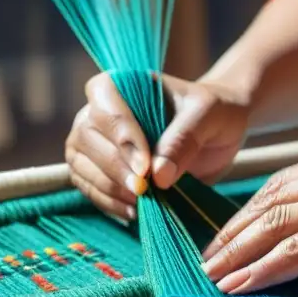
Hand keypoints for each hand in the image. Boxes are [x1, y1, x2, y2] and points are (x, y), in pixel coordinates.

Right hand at [65, 72, 250, 219]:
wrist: (215, 130)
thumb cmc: (210, 113)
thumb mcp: (207, 116)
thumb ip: (183, 139)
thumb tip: (158, 175)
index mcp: (121, 84)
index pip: (107, 105)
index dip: (121, 136)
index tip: (144, 165)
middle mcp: (98, 110)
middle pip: (87, 137)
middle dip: (114, 168)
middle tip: (142, 190)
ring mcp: (92, 141)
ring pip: (81, 165)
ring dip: (109, 189)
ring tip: (140, 203)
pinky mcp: (96, 170)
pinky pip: (89, 189)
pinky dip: (108, 203)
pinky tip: (134, 212)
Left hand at [200, 147, 297, 293]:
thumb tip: (288, 228)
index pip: (271, 189)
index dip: (238, 218)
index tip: (218, 242)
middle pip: (264, 207)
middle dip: (227, 238)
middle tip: (201, 264)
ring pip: (275, 227)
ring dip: (237, 255)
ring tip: (213, 278)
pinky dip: (264, 268)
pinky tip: (245, 283)